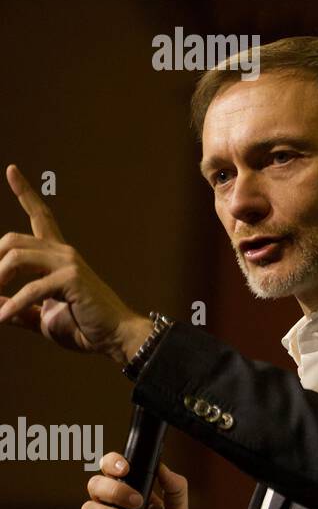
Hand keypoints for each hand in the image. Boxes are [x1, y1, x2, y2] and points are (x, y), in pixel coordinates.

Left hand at [0, 164, 152, 363]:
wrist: (115, 337)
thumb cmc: (84, 327)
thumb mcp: (41, 317)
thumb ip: (18, 307)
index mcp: (57, 257)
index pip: (41, 216)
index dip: (25, 193)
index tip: (11, 170)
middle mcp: (63, 253)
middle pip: (12, 240)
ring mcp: (69, 263)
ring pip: (16, 256)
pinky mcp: (72, 278)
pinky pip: (31, 288)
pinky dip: (12, 304)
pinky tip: (3, 316)